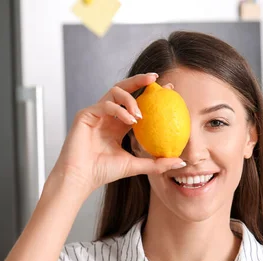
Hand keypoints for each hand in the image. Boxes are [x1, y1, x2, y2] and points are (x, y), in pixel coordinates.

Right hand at [49, 73, 184, 196]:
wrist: (81, 178)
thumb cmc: (103, 172)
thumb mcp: (136, 166)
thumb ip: (157, 163)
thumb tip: (181, 161)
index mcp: (118, 124)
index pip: (136, 103)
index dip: (151, 94)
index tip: (170, 89)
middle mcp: (107, 115)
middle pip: (124, 89)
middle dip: (140, 80)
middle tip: (156, 79)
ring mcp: (96, 113)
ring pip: (114, 92)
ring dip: (131, 100)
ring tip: (141, 115)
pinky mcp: (85, 115)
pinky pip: (105, 105)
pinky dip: (119, 110)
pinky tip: (131, 120)